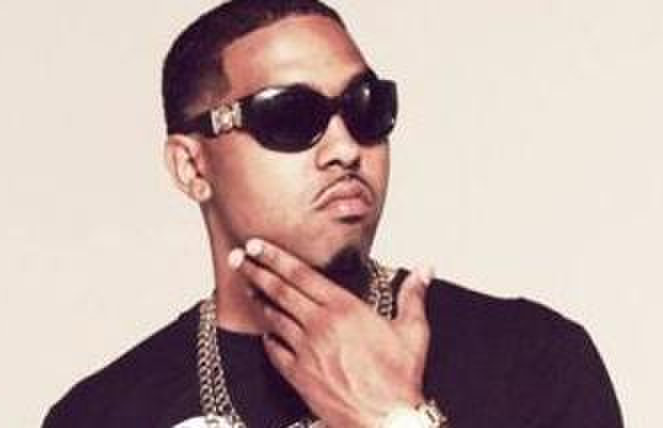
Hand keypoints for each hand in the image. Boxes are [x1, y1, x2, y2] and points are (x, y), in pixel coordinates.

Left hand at [228, 238, 433, 427]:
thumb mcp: (413, 331)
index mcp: (344, 309)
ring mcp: (306, 351)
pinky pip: (275, 352)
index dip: (275, 257)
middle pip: (280, 291)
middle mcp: (319, 326)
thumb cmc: (399, 378)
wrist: (385, 419)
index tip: (256, 245)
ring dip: (259, 300)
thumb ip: (413, 295)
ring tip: (247, 287)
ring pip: (274, 318)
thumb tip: (425, 270)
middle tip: (237, 257)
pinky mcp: (299, 375)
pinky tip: (265, 332)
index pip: (301, 274)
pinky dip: (268, 339)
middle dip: (256, 271)